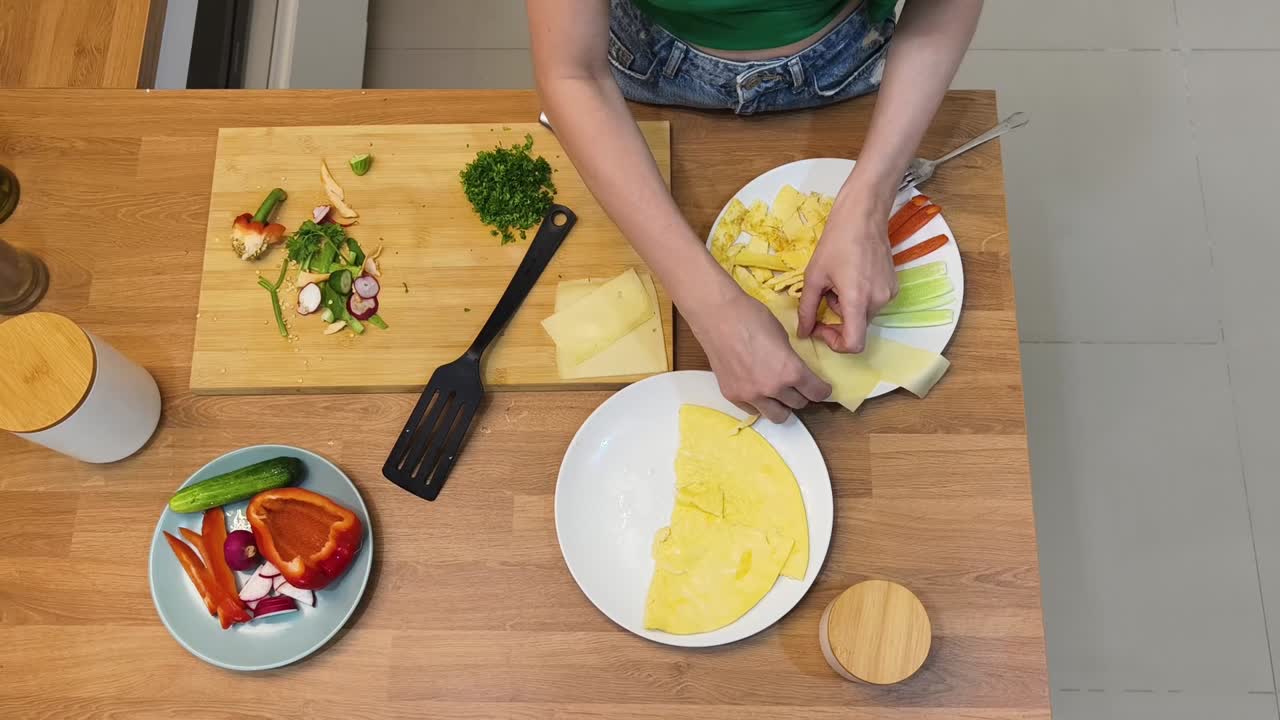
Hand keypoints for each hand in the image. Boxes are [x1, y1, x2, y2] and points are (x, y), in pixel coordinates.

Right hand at [691, 291, 830, 422]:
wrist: (718, 316)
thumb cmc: (752, 317)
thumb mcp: (783, 337)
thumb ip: (791, 360)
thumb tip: (794, 371)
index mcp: (791, 371)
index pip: (816, 392)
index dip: (822, 390)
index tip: (821, 388)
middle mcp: (773, 388)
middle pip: (799, 404)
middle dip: (802, 395)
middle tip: (798, 386)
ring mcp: (751, 395)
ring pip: (778, 416)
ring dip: (783, 406)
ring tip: (779, 394)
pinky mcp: (733, 396)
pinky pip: (754, 410)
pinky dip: (760, 403)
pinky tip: (758, 390)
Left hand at [797, 198, 897, 352]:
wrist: (863, 216)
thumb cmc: (836, 242)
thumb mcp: (814, 276)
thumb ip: (807, 309)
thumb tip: (803, 333)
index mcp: (858, 300)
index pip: (854, 344)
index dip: (835, 344)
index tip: (821, 329)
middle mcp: (878, 301)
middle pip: (856, 327)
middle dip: (837, 317)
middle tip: (824, 293)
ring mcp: (889, 294)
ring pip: (863, 315)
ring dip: (846, 305)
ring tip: (838, 280)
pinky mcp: (893, 286)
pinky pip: (872, 302)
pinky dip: (859, 297)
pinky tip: (851, 275)